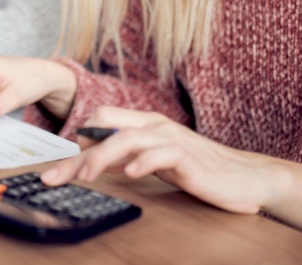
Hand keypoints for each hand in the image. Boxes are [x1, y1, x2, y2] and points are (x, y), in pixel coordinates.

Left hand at [42, 105, 271, 214]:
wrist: (247, 178)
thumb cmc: (200, 169)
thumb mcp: (155, 160)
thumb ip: (127, 156)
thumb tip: (92, 160)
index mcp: (145, 123)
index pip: (100, 122)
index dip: (75, 143)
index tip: (55, 169)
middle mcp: (154, 126)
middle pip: (106, 126)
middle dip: (77, 152)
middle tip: (54, 178)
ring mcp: (172, 139)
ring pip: (128, 136)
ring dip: (102, 156)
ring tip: (85, 176)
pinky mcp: (190, 158)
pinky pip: (164, 154)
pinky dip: (144, 162)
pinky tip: (131, 174)